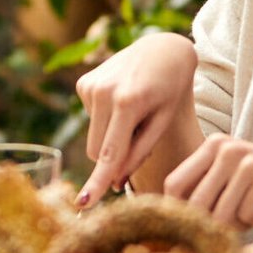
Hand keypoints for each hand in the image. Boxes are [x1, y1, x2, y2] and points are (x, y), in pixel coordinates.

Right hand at [76, 33, 196, 205]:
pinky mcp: (83, 83)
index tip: (83, 204)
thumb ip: (139, 153)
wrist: (162, 48)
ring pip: (93, 137)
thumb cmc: (170, 89)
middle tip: (139, 139)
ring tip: (133, 115)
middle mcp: (103, 92)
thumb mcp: (163, 121)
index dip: (98, 182)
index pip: (109, 153)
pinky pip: (90, 119)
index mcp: (128, 103)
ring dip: (110, 137)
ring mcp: (89, 85)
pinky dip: (105, 120)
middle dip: (112, 158)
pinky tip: (122, 101)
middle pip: (97, 151)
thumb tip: (116, 184)